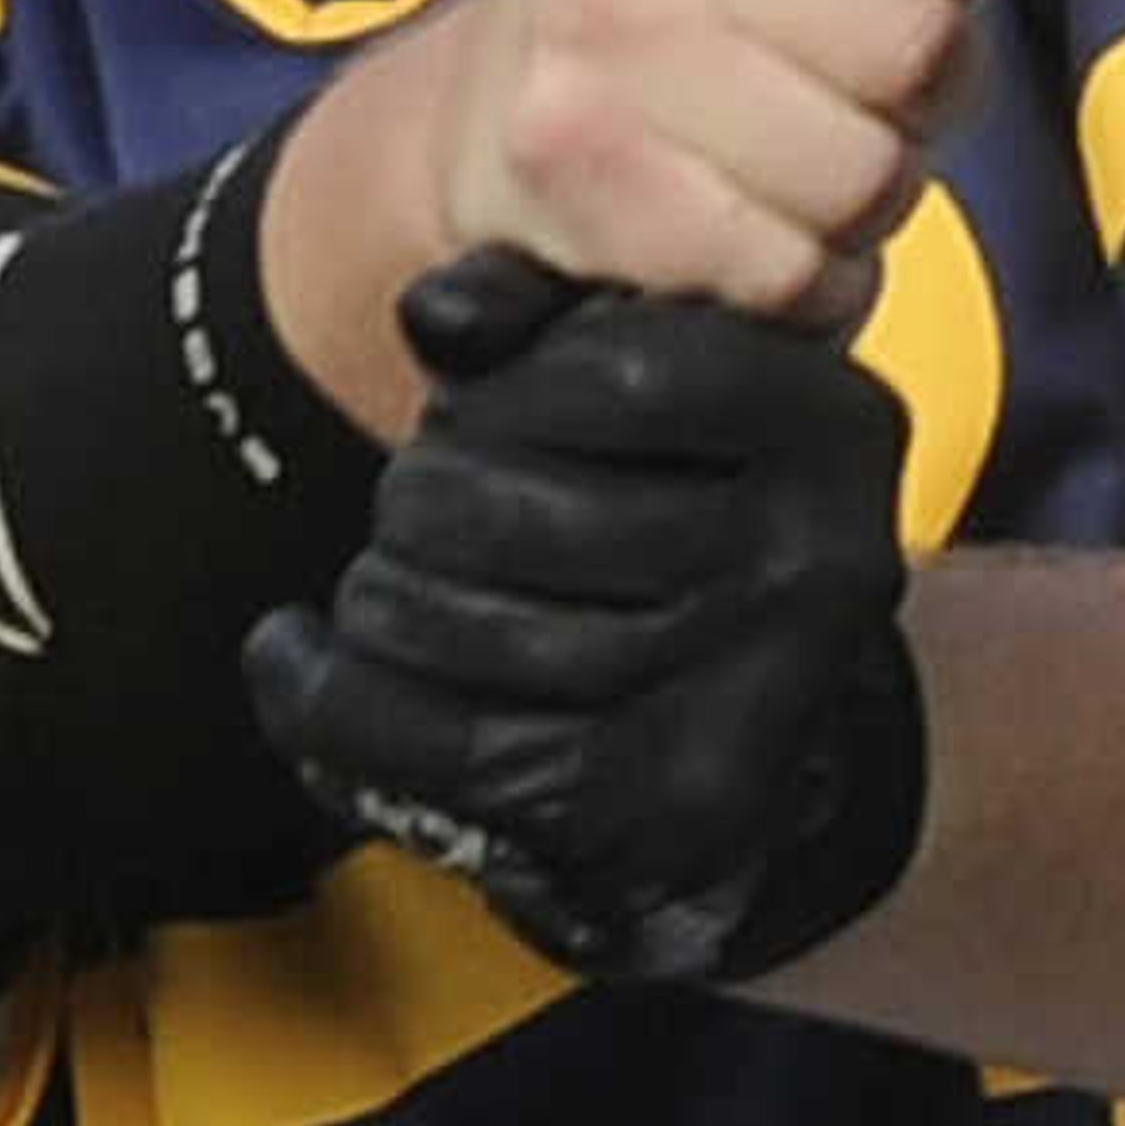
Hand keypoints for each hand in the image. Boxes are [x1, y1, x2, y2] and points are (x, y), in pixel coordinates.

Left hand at [241, 252, 927, 986]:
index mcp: (830, 425)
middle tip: (418, 505)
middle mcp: (819, 566)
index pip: (623, 372)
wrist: (759, 726)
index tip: (473, 407)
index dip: (504, 387)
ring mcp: (748, 705)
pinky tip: (294, 660)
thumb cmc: (675, 508)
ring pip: (469, 634)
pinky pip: (445, 750)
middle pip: (519, 512)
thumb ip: (538, 310)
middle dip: (419, 499)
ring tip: (385, 588)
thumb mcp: (641, 371)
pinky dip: (331, 700)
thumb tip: (435, 314)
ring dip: (379, 602)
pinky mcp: (663, 815)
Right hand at [422, 0, 1124, 329]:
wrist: (516, 85)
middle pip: (913, 27)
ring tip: (806, 144)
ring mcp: (589, 22)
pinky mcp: (568, 164)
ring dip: (867, 186)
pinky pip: (784, 264)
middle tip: (862, 69)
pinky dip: (798, 270)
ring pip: (861, 167)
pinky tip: (750, 217)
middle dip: (928, 77)